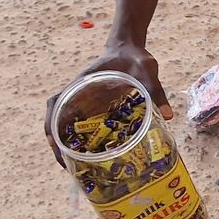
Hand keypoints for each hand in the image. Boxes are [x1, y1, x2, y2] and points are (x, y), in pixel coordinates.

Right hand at [43, 39, 171, 157]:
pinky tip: (95, 159)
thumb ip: (155, 89)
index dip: (51, 123)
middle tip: (68, 166)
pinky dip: (85, 144)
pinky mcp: (96, 110)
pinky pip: (85, 128)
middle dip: (58, 145)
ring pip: (68, 128)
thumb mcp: (146, 69)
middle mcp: (79, 95)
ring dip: (69, 147)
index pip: (55, 104)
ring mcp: (86, 104)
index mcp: (83, 84)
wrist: (131, 49)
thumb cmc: (134, 57)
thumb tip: (168, 115)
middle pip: (57, 121)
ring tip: (78, 169)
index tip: (54, 141)